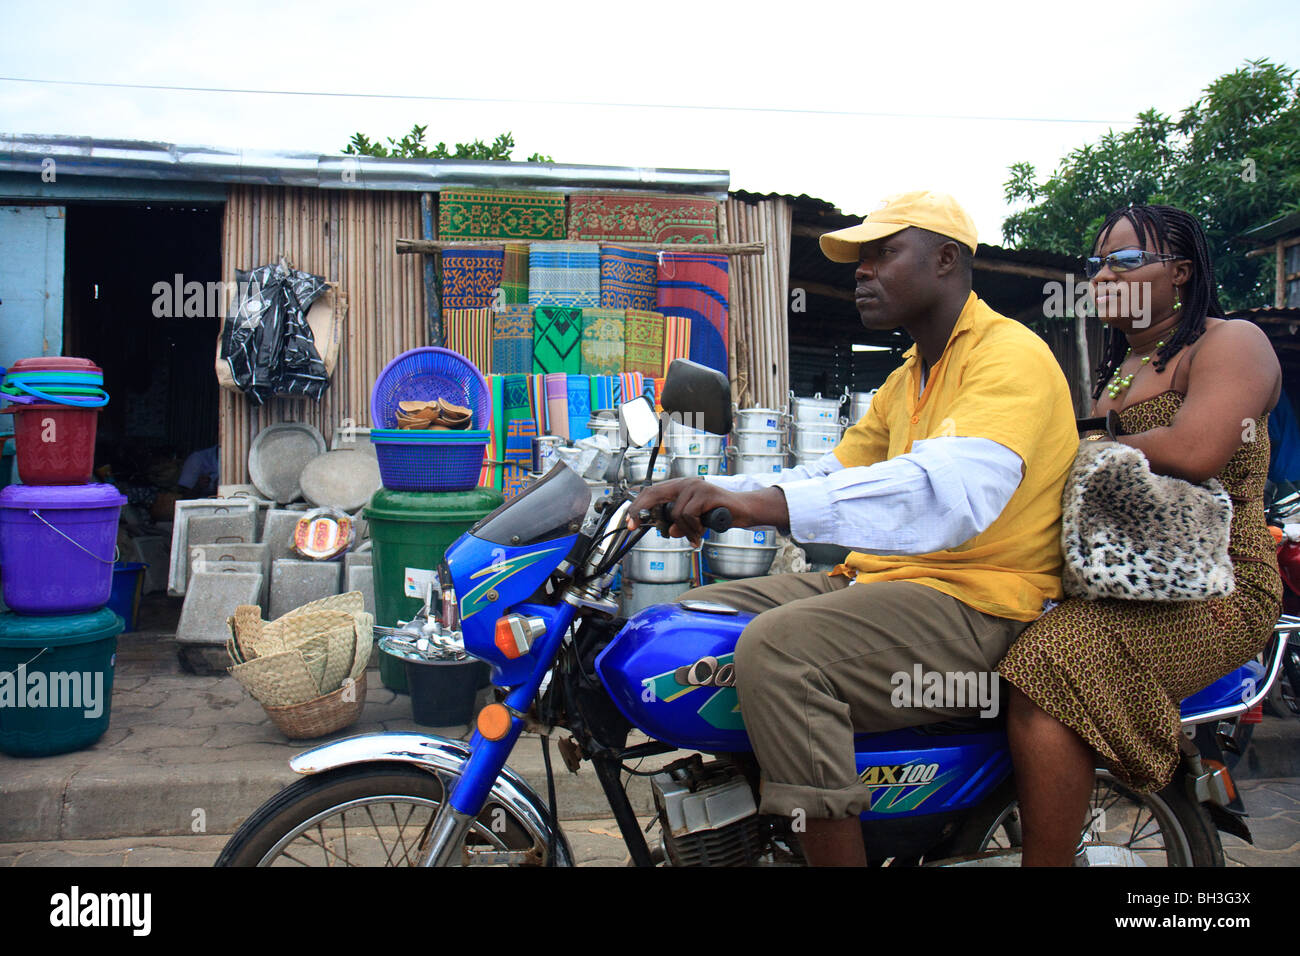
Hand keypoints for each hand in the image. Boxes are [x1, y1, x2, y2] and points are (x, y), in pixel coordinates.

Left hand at [627, 478, 788, 546]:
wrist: (743, 510)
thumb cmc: (718, 514)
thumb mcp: (694, 523)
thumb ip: (680, 526)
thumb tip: (669, 532)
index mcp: (680, 488)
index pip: (652, 492)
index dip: (638, 506)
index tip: (629, 522)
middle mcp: (686, 483)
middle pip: (654, 493)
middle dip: (641, 511)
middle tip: (634, 526)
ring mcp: (696, 486)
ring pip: (676, 513)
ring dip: (685, 530)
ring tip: (697, 536)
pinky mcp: (706, 493)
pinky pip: (690, 514)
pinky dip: (694, 528)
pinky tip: (704, 530)